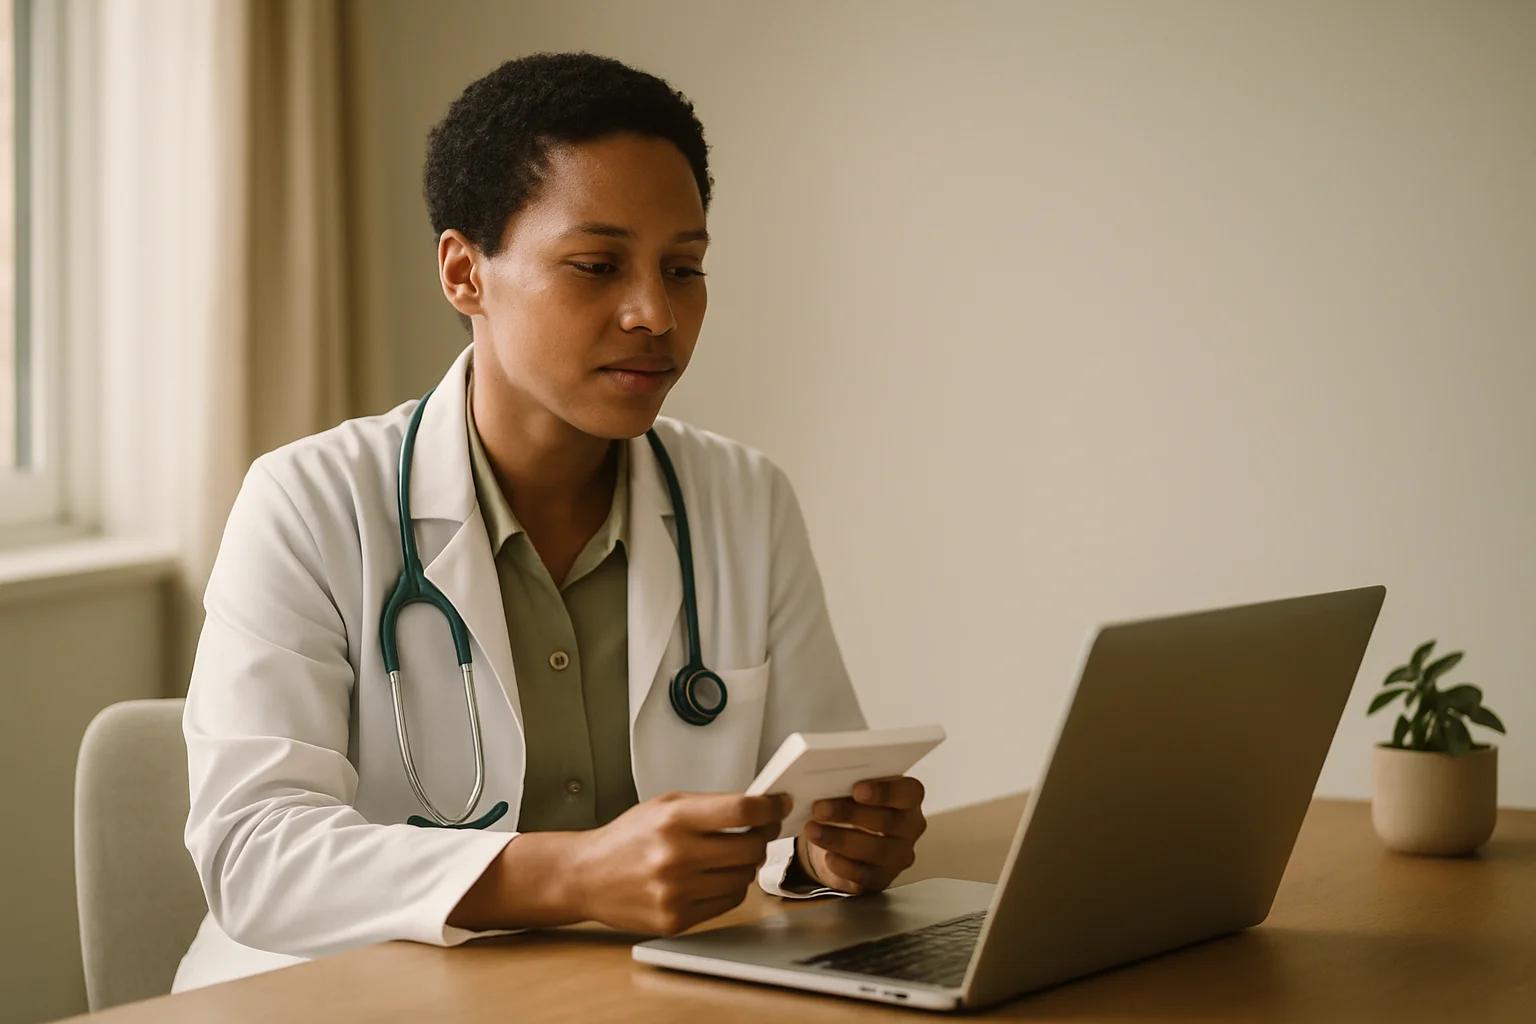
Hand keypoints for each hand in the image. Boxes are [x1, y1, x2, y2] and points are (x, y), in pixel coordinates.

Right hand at [569, 790, 791, 934]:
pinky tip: (713, 877)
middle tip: (759, 830)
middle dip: (762, 836)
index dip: (770, 806)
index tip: (779, 804)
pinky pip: (729, 902)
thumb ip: (710, 805)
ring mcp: (677, 891)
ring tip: (727, 855)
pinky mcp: (677, 919)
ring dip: (745, 864)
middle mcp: (676, 856)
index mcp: (674, 818)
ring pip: (744, 877)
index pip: (743, 810)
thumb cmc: (627, 838)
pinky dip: (730, 888)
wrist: (587, 876)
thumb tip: (759, 807)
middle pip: (751, 846)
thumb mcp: (665, 804)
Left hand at [798, 775, 926, 893]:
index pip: (909, 792)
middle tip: (820, 809)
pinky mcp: (882, 878)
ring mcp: (898, 855)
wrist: (846, 839)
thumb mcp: (851, 790)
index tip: (857, 790)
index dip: (885, 791)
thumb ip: (844, 785)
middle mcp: (909, 827)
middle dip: (850, 814)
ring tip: (813, 831)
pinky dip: (844, 866)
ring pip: (876, 850)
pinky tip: (828, 856)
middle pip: (888, 821)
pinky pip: (866, 875)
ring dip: (840, 840)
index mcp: (907, 798)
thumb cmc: (854, 806)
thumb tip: (819, 786)